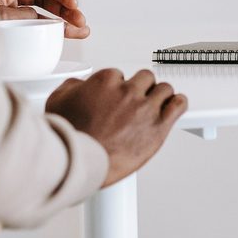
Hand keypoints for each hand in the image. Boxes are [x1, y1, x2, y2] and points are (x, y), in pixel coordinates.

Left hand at [0, 0, 89, 37]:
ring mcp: (9, 10)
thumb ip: (22, 16)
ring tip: (82, 31)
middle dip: (65, 7)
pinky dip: (50, 29)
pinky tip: (65, 34)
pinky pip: (35, 24)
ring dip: (63, 20)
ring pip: (43, 11)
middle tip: (81, 21)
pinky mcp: (9, 25)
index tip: (72, 4)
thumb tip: (44, 21)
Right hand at [45, 69, 187, 186]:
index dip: (117, 88)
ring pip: (163, 89)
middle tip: (135, 101)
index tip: (116, 98)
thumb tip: (79, 84)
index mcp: (106, 81)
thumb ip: (73, 87)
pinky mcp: (158, 126)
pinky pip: (178, 104)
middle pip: (145, 79)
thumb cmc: (69, 136)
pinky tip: (172, 107)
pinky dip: (177, 104)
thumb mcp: (58, 100)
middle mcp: (128, 91)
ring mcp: (145, 108)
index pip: (119, 75)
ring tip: (153, 106)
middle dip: (140, 89)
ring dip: (158, 96)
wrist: (79, 162)